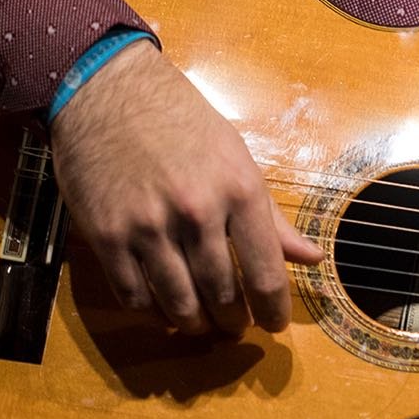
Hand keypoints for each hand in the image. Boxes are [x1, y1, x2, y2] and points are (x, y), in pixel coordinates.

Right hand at [49, 39, 322, 333]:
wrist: (109, 92)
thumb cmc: (183, 123)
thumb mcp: (238, 159)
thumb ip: (272, 216)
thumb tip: (313, 258)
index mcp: (239, 190)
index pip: (265, 271)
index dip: (273, 309)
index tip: (274, 326)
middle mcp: (197, 212)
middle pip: (221, 293)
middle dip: (233, 320)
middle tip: (236, 327)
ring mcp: (147, 226)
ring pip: (178, 302)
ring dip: (195, 324)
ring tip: (204, 326)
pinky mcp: (105, 236)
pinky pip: (133, 295)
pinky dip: (152, 313)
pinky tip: (163, 312)